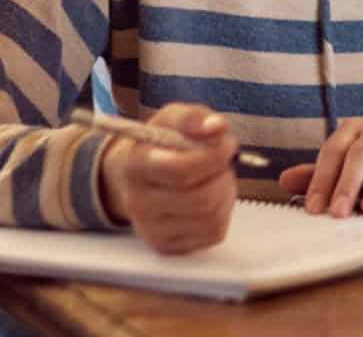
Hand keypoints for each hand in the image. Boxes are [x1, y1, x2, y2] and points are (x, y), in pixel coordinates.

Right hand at [98, 104, 238, 254]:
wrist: (138, 175)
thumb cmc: (162, 143)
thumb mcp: (173, 118)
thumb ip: (195, 117)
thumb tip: (216, 128)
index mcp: (136, 165)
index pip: (180, 171)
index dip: (213, 157)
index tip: (226, 144)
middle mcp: (138, 202)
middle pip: (201, 198)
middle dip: (223, 176)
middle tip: (224, 162)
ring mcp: (150, 229)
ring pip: (211, 217)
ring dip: (226, 192)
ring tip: (217, 177)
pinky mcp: (167, 246)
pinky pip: (214, 233)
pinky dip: (224, 212)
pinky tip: (212, 197)